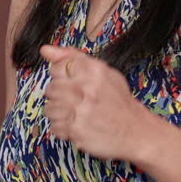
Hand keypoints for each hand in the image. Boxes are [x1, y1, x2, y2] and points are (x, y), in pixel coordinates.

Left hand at [40, 44, 152, 162]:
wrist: (135, 131)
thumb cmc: (118, 101)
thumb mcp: (103, 72)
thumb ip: (72, 57)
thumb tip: (45, 50)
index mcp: (93, 70)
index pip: (58, 67)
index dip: (62, 77)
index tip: (71, 83)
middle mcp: (86, 88)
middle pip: (51, 88)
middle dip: (61, 96)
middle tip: (77, 101)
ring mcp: (80, 110)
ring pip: (49, 108)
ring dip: (61, 113)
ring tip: (77, 114)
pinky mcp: (76, 129)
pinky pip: (55, 127)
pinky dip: (64, 128)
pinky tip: (78, 125)